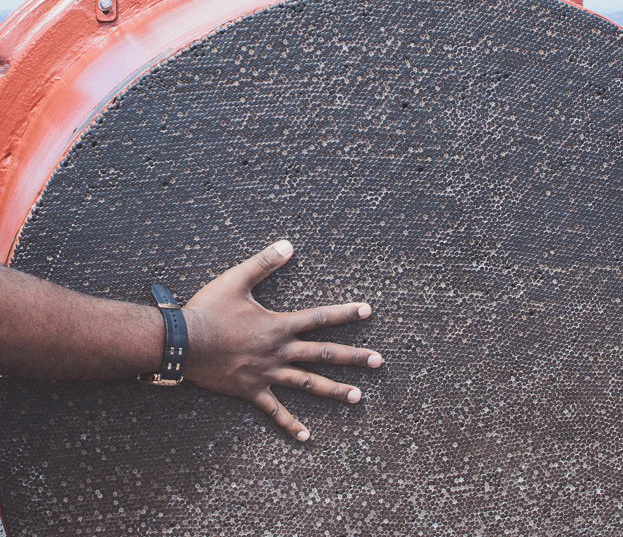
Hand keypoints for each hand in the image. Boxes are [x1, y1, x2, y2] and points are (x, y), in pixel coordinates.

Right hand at [182, 240, 381, 440]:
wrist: (184, 343)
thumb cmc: (209, 309)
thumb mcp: (237, 280)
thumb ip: (264, 262)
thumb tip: (288, 244)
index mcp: (279, 325)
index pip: (319, 318)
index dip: (344, 313)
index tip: (368, 311)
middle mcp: (279, 351)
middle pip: (323, 354)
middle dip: (354, 357)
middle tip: (379, 361)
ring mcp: (267, 373)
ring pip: (308, 384)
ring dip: (334, 391)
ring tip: (358, 398)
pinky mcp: (252, 390)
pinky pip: (275, 410)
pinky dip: (291, 424)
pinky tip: (307, 437)